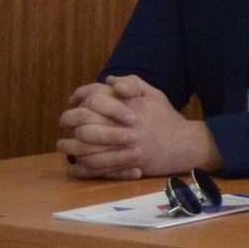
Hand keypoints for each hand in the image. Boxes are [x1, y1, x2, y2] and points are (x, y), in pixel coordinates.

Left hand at [57, 75, 222, 179]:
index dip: (80, 96)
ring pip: (83, 145)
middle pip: (83, 119)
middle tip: (65, 122)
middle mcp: (122, 123)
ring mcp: (122, 144)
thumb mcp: (154, 94)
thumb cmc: (167, 118)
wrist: (184, 144)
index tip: (73, 100)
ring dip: (70, 145)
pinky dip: (81, 166)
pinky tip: (75, 163)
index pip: (95, 95)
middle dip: (69, 119)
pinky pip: (94, 167)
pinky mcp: (123, 163)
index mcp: (128, 104)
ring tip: (64, 144)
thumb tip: (108, 80)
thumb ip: (132, 82)